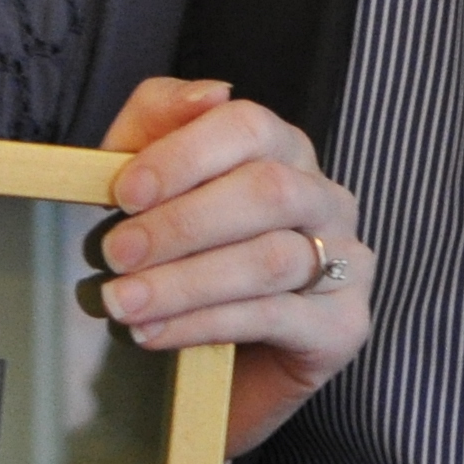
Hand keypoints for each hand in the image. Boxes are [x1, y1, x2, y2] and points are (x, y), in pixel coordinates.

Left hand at [91, 78, 374, 456]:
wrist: (212, 373)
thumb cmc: (181, 264)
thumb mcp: (150, 188)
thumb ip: (159, 125)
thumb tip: (209, 91)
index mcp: (284, 151)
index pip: (248, 127)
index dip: (184, 155)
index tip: (124, 192)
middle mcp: (325, 198)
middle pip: (267, 190)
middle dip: (182, 223)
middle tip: (116, 254)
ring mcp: (347, 262)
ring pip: (272, 258)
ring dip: (187, 281)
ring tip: (125, 303)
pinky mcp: (343, 325)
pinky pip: (275, 316)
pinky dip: (206, 323)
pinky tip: (155, 334)